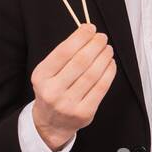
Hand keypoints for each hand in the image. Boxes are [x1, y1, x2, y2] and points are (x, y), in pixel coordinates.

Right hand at [31, 22, 116, 149]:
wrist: (51, 123)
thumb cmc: (53, 90)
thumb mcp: (48, 72)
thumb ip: (64, 55)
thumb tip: (87, 32)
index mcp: (41, 76)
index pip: (64, 51)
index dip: (80, 37)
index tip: (90, 28)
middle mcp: (53, 91)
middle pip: (81, 61)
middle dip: (95, 45)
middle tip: (102, 37)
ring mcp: (68, 104)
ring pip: (93, 74)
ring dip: (104, 57)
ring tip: (108, 49)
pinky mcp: (84, 113)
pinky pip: (101, 88)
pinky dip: (109, 72)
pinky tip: (110, 64)